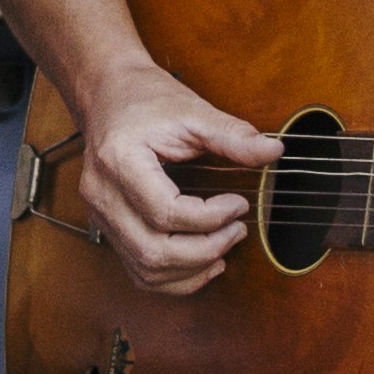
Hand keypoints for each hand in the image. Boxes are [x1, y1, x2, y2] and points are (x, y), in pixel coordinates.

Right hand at [73, 60, 285, 295]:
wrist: (107, 95)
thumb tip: (274, 151)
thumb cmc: (144, 99)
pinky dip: (173, 277)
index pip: (166, 212)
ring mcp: (100, 215)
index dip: (211, 216)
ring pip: (145, 270)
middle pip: (153, 251)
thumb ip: (232, 136)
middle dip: (205, 250)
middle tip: (237, 230)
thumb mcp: (192, 111)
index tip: (239, 203)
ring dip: (191, 270)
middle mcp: (102, 194)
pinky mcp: (107, 227)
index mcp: (119, 161)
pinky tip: (202, 263)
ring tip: (224, 249)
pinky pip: (139, 270)